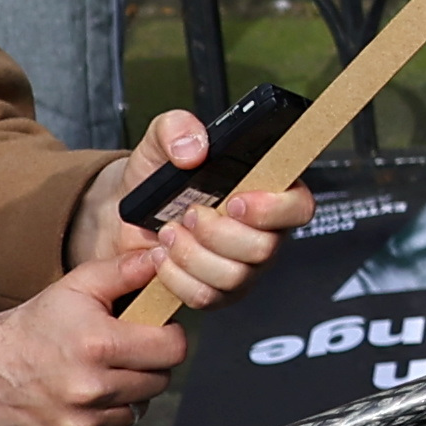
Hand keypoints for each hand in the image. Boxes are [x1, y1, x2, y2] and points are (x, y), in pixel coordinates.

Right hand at [0, 230, 203, 425]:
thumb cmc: (31, 328)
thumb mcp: (75, 287)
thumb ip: (125, 270)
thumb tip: (164, 258)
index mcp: (99, 344)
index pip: (173, 349)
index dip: (168, 338)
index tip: (154, 335)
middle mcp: (91, 389)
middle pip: (159, 383)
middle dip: (147, 368)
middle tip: (120, 357)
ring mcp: (80, 425)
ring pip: (136, 413)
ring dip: (124, 398)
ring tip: (96, 380)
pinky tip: (80, 406)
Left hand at [68, 119, 291, 303]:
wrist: (126, 215)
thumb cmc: (155, 178)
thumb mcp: (160, 140)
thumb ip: (177, 128)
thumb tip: (194, 148)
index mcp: (268, 191)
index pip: (299, 206)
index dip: (273, 209)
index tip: (236, 202)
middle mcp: (264, 232)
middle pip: (264, 248)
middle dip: (216, 233)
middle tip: (190, 213)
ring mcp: (243, 267)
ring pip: (233, 276)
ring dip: (191, 254)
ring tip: (168, 232)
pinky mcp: (218, 293)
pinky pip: (205, 296)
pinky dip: (175, 276)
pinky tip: (162, 255)